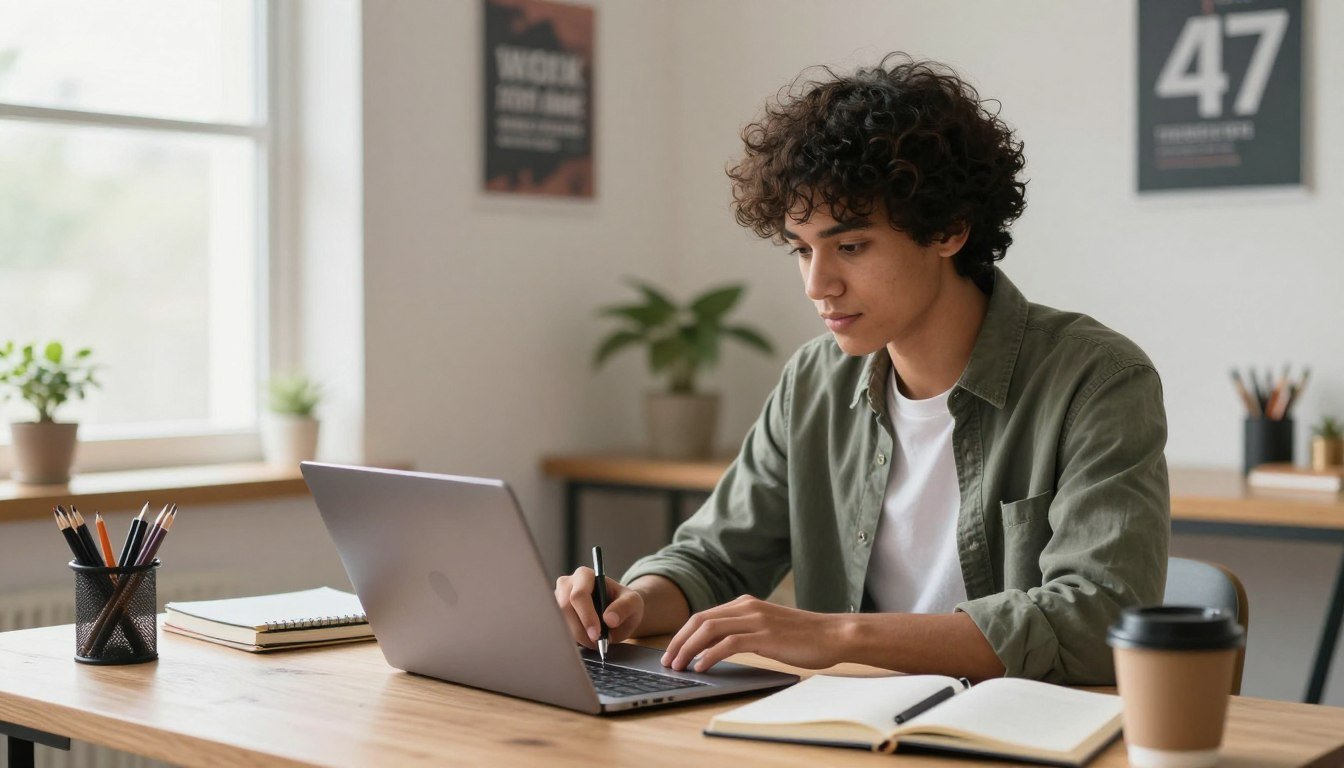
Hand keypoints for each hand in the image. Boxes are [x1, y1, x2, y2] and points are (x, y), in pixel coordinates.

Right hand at [554, 567, 644, 648]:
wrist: (616, 611)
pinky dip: (572, 639)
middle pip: (565, 609)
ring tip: (595, 641)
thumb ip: (624, 608)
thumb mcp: (633, 603)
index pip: (579, 595)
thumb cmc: (624, 603)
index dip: (586, 616)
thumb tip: (610, 619)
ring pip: (560, 622)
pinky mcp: (555, 614)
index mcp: (585, 575)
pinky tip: (585, 639)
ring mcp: (557, 599)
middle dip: (581, 630)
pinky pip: (559, 630)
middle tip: (597, 643)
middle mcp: (567, 584)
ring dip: (578, 636)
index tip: (597, 634)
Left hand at [661, 595, 846, 672]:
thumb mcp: (768, 628)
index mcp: (746, 604)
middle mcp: (747, 607)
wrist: (834, 635)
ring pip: (709, 630)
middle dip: (679, 641)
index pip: (704, 616)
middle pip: (699, 620)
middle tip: (668, 661)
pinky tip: (702, 667)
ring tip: (679, 666)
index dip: (683, 633)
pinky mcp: (765, 635)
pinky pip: (728, 643)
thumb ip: (746, 631)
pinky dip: (710, 655)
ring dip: (688, 649)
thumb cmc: (804, 636)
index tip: (672, 650)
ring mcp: (756, 620)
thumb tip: (719, 648)